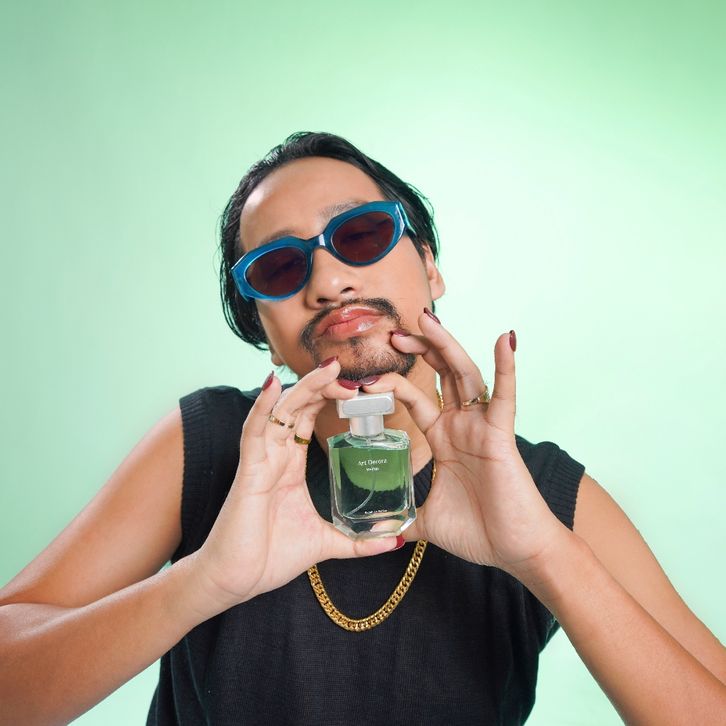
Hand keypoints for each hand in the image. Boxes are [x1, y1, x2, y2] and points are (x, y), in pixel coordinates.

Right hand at [189, 359, 397, 611]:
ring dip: (303, 388)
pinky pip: (254, 432)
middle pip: (298, 406)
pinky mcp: (248, 472)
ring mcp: (261, 460)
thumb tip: (392, 544)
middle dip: (322, 385)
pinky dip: (261, 407)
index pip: (309, 418)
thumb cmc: (270, 556)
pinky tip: (272, 385)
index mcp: (290, 465)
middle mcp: (275, 456)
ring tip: (327, 369)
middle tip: (348, 372)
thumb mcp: (325, 542)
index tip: (357, 388)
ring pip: (280, 411)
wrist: (238, 581)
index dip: (329, 398)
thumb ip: (357, 540)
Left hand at [362, 311, 571, 577]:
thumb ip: (406, 518)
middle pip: (440, 374)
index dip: (395, 383)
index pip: (417, 397)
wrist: (514, 552)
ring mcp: (482, 426)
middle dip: (418, 350)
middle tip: (394, 333)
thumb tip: (382, 531)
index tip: (368, 376)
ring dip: (446, 346)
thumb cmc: (479, 532)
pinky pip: (504, 395)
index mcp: (444, 438)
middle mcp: (462, 425)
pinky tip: (504, 339)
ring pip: (464, 374)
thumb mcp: (429, 521)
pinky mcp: (501, 434)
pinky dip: (506, 366)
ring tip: (426, 321)